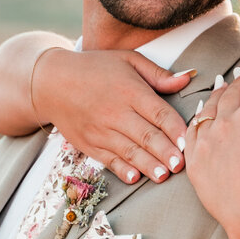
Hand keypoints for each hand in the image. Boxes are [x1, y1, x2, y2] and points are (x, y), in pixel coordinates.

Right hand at [34, 48, 192, 184]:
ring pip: (129, 151)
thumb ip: (158, 74)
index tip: (188, 141)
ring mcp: (101, 130)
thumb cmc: (94, 68)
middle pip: (146, 135)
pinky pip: (108, 159)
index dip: (175, 128)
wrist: (51, 82)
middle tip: (181, 166)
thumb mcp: (128, 60)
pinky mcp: (89, 144)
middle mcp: (116, 112)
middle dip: (165, 152)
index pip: (158, 113)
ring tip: (163, 176)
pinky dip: (121, 169)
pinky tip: (134, 177)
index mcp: (130, 90)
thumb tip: (187, 78)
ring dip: (147, 165)